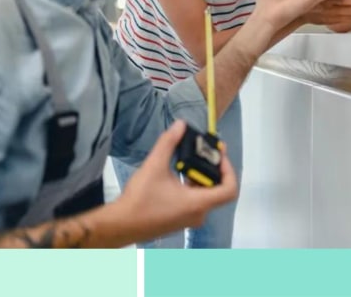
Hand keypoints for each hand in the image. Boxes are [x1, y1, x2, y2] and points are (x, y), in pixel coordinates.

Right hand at [111, 120, 237, 241]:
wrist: (120, 225)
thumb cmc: (140, 198)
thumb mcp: (154, 166)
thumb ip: (169, 143)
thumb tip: (180, 125)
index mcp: (198, 203)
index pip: (230, 190)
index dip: (229, 170)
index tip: (218, 156)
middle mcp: (198, 214)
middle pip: (217, 190)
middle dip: (212, 169)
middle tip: (203, 152)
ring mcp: (189, 220)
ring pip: (205, 196)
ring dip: (200, 177)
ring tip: (188, 160)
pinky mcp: (179, 221)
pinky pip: (194, 202)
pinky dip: (191, 187)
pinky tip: (176, 175)